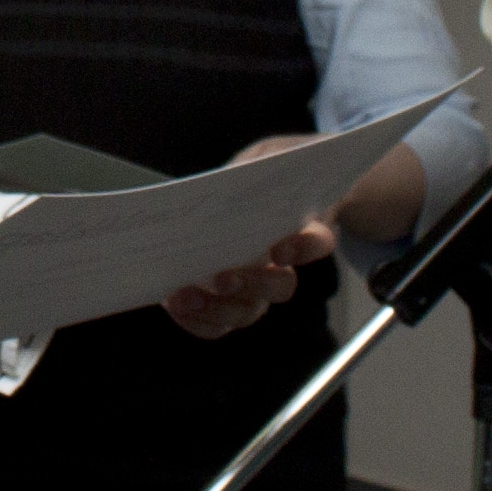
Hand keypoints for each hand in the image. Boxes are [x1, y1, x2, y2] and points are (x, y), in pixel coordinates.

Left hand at [162, 134, 340, 338]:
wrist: (235, 200)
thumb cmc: (249, 179)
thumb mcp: (254, 165)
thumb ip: (246, 174)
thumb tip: (221, 183)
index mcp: (300, 230)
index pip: (317, 242)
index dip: (302, 248)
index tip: (279, 248)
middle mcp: (282, 268)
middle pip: (281, 287)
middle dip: (252, 285)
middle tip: (223, 277)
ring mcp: (256, 292)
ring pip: (249, 312)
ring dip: (218, 308)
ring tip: (184, 296)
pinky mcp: (228, 306)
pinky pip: (218, 325)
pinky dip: (197, 319)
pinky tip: (174, 304)